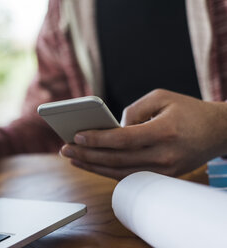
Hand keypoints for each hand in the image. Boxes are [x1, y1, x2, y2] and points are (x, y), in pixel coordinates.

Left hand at [61, 89, 226, 179]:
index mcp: (164, 132)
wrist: (218, 131)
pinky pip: (130, 176)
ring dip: (93, 167)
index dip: (97, 139)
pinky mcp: (163, 176)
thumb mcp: (161, 97)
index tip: (76, 137)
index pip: (122, 140)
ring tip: (74, 159)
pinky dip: (109, 172)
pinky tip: (93, 165)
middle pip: (116, 159)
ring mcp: (164, 170)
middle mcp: (164, 155)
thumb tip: (111, 127)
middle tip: (65, 150)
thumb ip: (133, 110)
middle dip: (87, 155)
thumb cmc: (188, 109)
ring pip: (120, 172)